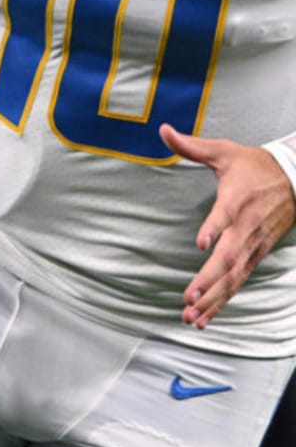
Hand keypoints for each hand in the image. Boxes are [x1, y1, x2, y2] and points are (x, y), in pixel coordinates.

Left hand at [161, 123, 295, 327]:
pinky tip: (205, 317)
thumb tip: (162, 129)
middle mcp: (246, 228)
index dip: (213, 228)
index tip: (200, 243)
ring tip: (191, 317)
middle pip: (229, 258)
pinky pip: (239, 282)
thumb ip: (191, 145)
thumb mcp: (222, 151)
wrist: (292, 178)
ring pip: (234, 277)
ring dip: (213, 299)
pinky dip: (223, 300)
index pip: (225, 216)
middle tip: (188, 299)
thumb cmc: (251, 165)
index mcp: (236, 200)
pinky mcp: (255, 255)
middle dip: (209, 281)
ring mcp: (253, 245)